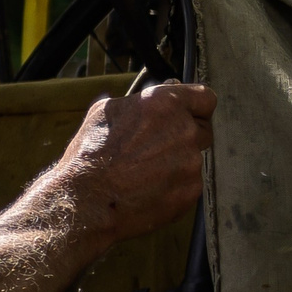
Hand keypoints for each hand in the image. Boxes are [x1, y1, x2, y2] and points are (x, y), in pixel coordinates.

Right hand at [48, 82, 213, 244]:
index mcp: (164, 104)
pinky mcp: (191, 189)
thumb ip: (140, 101)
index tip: (188, 114)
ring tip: (141, 172)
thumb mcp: (104, 113)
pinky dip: (172, 186)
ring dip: (174, 164)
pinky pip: (188, 184)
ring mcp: (191, 162)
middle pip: (202, 130)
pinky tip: (145, 188)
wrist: (86, 198)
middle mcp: (184, 130)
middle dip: (184, 137)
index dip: (195, 107)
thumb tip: (163, 92)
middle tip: (155, 148)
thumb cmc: (90, 155)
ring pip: (192, 159)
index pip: (204, 98)